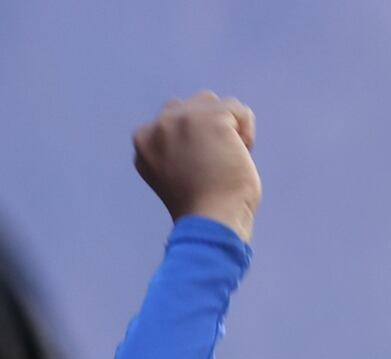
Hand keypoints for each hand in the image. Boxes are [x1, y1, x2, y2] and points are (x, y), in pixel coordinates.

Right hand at [133, 93, 260, 241]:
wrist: (213, 222)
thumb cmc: (206, 209)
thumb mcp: (180, 174)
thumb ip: (180, 148)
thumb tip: (203, 132)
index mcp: (144, 144)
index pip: (174, 123)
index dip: (197, 143)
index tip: (202, 172)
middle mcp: (156, 128)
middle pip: (192, 107)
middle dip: (210, 129)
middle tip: (218, 164)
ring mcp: (180, 120)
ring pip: (212, 103)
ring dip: (227, 126)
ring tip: (229, 156)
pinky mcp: (207, 119)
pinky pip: (237, 109)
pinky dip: (246, 129)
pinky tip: (243, 152)